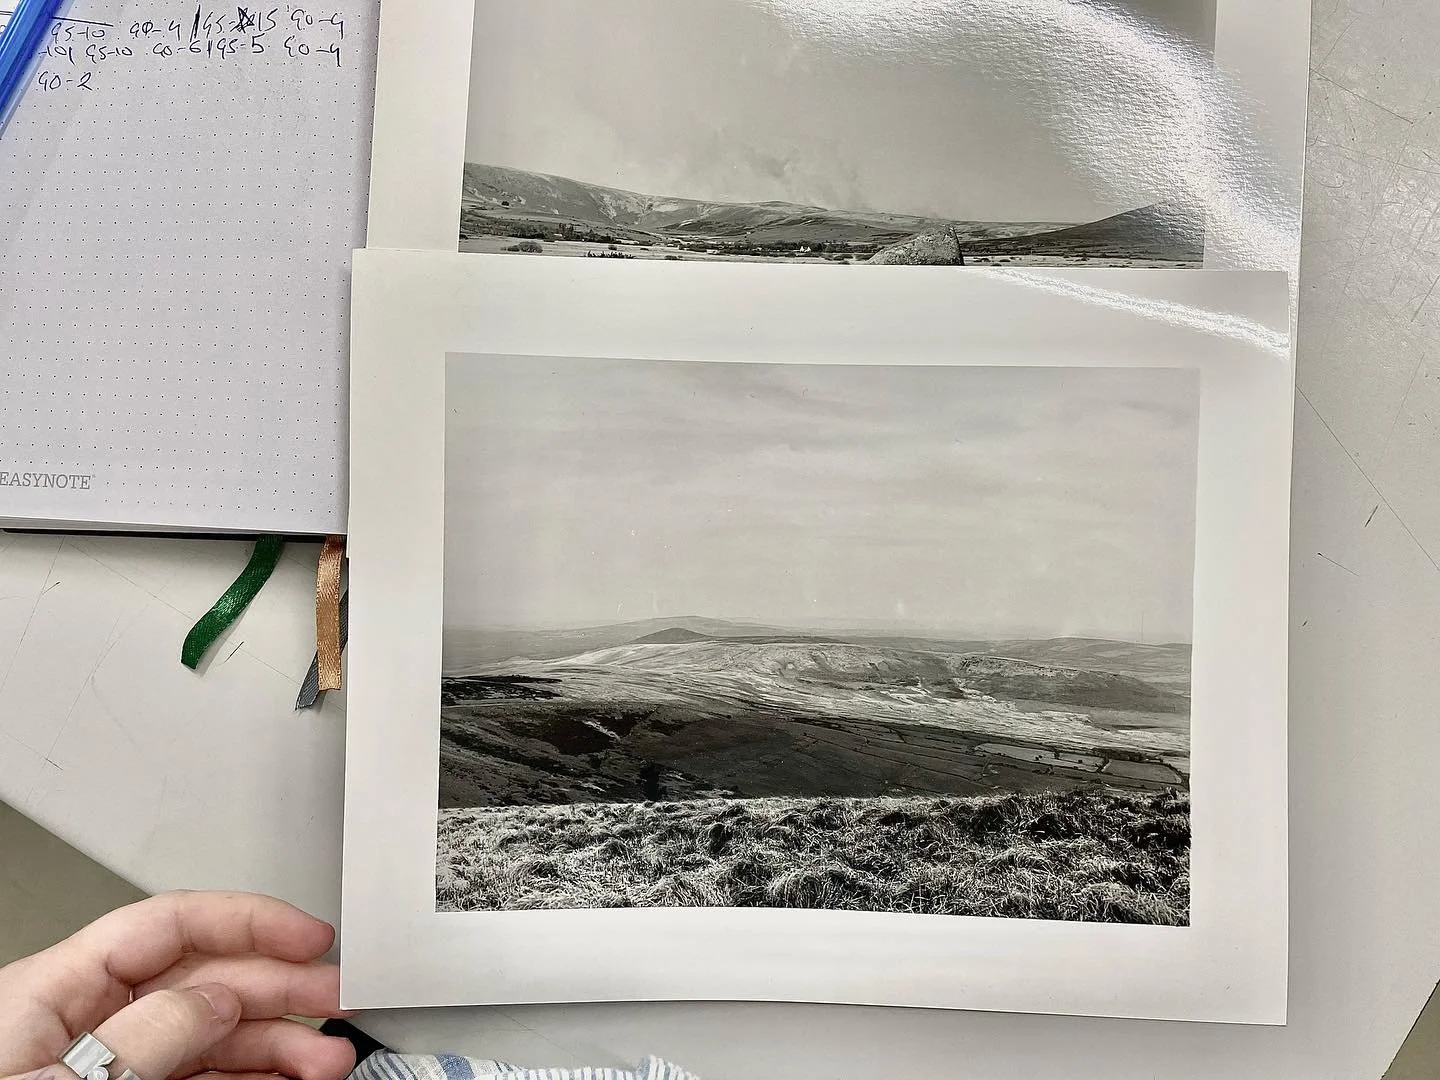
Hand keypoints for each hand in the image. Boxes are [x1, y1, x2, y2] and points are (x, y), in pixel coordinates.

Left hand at [0, 891, 356, 1079]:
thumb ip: (144, 1036)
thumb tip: (218, 998)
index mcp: (51, 993)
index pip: (167, 926)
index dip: (248, 921)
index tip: (310, 938)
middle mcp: (86, 1022)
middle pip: (203, 978)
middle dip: (280, 987)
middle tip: (339, 1002)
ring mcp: (110, 1068)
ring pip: (214, 1035)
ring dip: (278, 1043)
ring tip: (326, 1061)